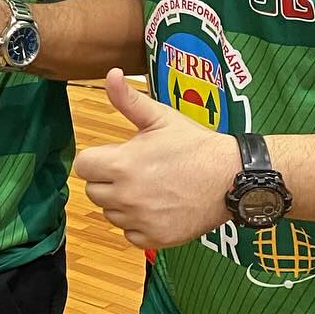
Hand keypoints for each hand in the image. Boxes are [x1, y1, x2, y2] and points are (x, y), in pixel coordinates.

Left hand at [73, 70, 235, 247]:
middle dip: (107, 180)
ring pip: (110, 213)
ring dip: (121, 203)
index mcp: (121, 164)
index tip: (113, 156)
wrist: (232, 177)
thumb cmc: (195, 145)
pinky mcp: (156, 239)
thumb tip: (110, 74)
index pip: (82, 167)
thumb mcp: (160, 117)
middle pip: (93, 191)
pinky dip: (138, 224)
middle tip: (133, 171)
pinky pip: (129, 234)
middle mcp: (126, 196)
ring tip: (147, 188)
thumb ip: (128, 99)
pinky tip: (155, 208)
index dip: (95, 159)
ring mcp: (141, 220)